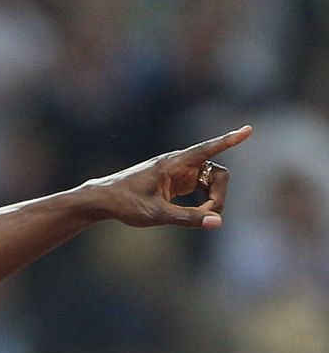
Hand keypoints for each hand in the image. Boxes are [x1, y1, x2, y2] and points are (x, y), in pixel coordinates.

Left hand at [88, 125, 246, 229]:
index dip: (230, 141)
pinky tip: (197, 214)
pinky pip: (203, 189)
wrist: (103, 200)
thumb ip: (187, 218)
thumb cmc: (125, 203)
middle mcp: (181, 164)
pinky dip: (204, 203)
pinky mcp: (179, 182)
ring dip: (212, 201)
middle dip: (219, 196)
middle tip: (207, 217)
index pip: (208, 149)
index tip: (249, 130)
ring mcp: (181, 172)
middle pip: (219, 174)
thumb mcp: (156, 214)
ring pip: (213, 183)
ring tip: (199, 218)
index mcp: (174, 163)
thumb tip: (218, 222)